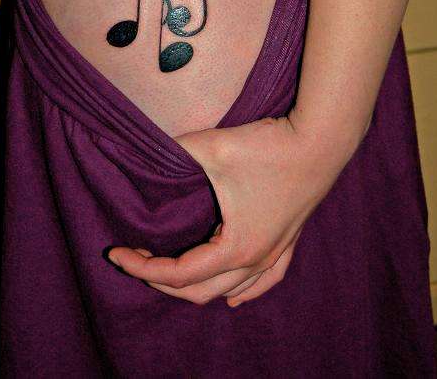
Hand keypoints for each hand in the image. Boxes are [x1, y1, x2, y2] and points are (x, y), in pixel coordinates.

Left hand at [107, 115, 347, 306]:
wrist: (320, 140)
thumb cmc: (268, 148)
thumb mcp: (211, 148)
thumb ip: (174, 151)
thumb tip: (146, 150)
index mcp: (234, 247)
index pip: (177, 274)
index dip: (141, 267)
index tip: (116, 252)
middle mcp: (255, 259)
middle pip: (200, 289)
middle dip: (161, 280)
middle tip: (135, 256)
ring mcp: (276, 253)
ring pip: (230, 288)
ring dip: (196, 285)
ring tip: (168, 272)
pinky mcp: (288, 240)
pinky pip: (265, 280)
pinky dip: (245, 290)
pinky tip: (234, 296)